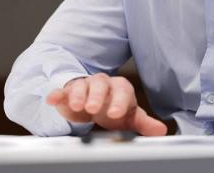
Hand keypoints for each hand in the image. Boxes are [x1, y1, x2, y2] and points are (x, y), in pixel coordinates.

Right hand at [45, 73, 166, 135]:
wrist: (94, 101)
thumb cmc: (113, 107)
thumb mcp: (129, 116)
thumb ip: (143, 122)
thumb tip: (160, 130)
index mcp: (120, 88)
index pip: (122, 90)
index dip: (120, 101)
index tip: (116, 113)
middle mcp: (102, 83)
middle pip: (100, 84)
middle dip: (97, 96)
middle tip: (93, 108)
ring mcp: (84, 86)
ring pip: (81, 85)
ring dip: (78, 95)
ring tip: (77, 106)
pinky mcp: (68, 92)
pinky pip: (62, 90)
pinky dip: (57, 94)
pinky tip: (53, 99)